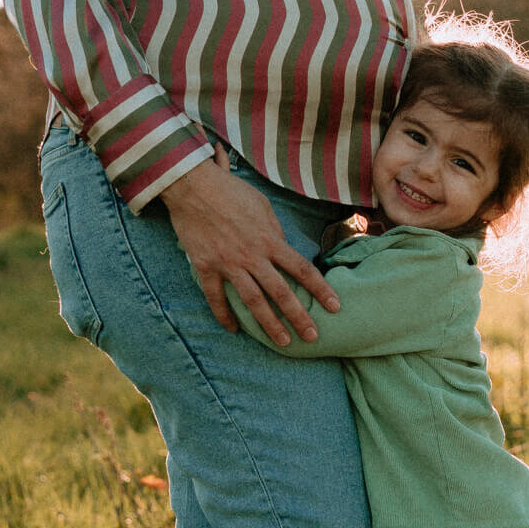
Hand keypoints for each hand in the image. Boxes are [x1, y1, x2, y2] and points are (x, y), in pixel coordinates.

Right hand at [159, 152, 339, 344]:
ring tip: (282, 342)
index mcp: (270, 240)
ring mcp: (229, 264)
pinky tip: (233, 329)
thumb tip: (283, 247)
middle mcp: (252, 256)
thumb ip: (275, 230)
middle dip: (299, 317)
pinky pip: (215, 297)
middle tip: (313, 337)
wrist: (193, 186)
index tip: (335, 307)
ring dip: (269, 324)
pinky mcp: (206, 266)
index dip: (321, 289)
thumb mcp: (263, 205)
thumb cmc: (231, 191)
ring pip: (253, 301)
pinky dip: (224, 315)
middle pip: (281, 292)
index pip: (302, 269)